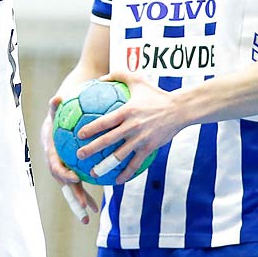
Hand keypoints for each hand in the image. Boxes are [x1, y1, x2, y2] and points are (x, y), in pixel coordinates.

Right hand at [43, 93, 97, 224]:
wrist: (58, 117)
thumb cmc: (61, 109)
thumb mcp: (57, 105)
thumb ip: (56, 105)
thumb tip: (56, 98)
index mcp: (51, 150)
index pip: (55, 165)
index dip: (63, 173)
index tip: (74, 178)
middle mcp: (55, 162)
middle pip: (63, 183)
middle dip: (72, 197)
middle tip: (83, 209)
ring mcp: (63, 168)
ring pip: (70, 188)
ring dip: (79, 201)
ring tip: (89, 215)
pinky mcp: (71, 171)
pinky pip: (78, 184)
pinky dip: (85, 194)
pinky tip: (96, 205)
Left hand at [76, 70, 190, 183]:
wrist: (179, 109)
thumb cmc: (156, 94)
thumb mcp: (138, 80)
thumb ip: (118, 75)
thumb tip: (100, 78)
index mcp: (126, 111)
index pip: (104, 122)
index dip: (90, 129)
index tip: (78, 135)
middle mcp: (131, 127)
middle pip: (107, 141)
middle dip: (91, 150)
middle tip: (78, 156)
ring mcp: (141, 139)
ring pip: (119, 156)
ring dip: (105, 166)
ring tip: (93, 173)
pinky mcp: (149, 148)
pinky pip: (135, 163)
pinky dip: (126, 173)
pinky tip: (117, 180)